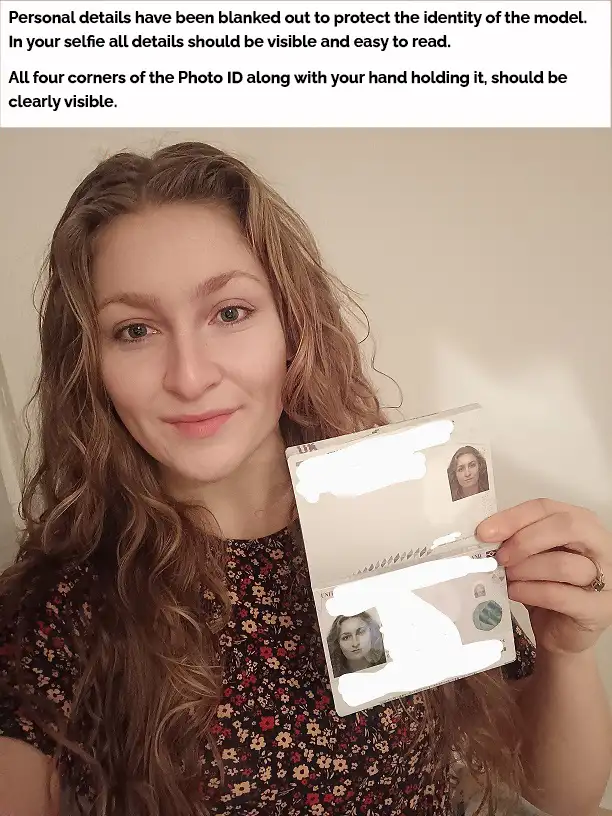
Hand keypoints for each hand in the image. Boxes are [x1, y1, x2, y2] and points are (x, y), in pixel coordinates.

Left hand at [477, 499, 611, 654]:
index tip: (484, 532)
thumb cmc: (547, 587)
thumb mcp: (531, 557)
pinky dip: (532, 592)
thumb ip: (516, 541)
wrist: (561, 632)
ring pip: (564, 564)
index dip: (513, 518)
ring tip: (507, 577)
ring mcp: (606, 577)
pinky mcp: (599, 609)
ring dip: (527, 569)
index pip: (546, 507)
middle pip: (566, 526)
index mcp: (581, 524)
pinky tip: (515, 593)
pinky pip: (561, 595)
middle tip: (500, 557)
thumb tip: (486, 534)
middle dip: (525, 540)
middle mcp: (600, 545)